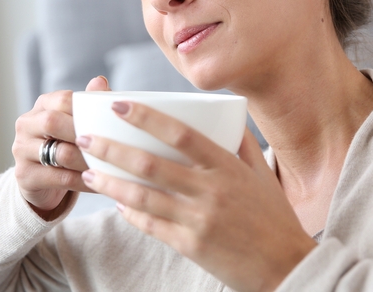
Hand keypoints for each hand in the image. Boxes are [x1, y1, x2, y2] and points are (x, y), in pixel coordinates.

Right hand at [12, 76, 109, 219]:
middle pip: (54, 122)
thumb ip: (89, 103)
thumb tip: (100, 81)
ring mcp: (21, 150)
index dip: (87, 109)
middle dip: (85, 134)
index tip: (112, 120)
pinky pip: (60, 178)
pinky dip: (85, 181)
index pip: (63, 99)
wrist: (42, 181)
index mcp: (42, 106)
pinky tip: (102, 182)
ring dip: (89, 160)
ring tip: (112, 165)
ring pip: (60, 153)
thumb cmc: (66, 144)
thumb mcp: (76, 123)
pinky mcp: (24, 175)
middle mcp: (26, 124)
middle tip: (112, 144)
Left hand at [77, 101, 315, 291]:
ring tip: (88, 171)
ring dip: (111, 183)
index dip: (146, 117)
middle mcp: (210, 190)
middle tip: (86, 138)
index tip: (118, 104)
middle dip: (113, 149)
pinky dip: (130, 213)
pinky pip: (151, 225)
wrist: (286, 267)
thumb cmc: (275, 217)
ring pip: (143, 196)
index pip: (180, 133)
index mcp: (227, 167)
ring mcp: (198, 219)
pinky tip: (116, 203)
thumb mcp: (262, 174)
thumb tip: (226, 114)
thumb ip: (242, 143)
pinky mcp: (190, 245)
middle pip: (150, 164)